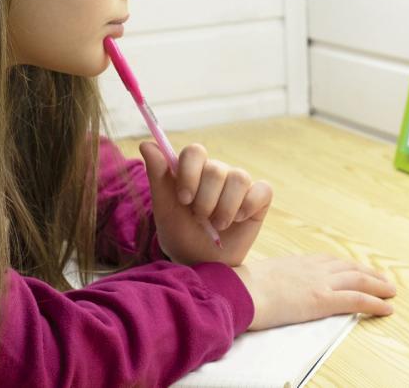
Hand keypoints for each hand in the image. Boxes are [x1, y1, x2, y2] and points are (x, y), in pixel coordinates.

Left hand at [139, 141, 272, 266]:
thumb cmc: (182, 235)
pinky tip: (238, 219)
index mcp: (193, 171)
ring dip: (225, 208)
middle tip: (200, 219)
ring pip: (239, 178)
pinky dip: (249, 206)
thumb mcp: (165, 209)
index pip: (195, 151)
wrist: (203, 263)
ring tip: (217, 225)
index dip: (190, 173)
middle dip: (205, 201)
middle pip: (216, 169)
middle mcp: (217, 173)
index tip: (183, 199)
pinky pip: (262, 190)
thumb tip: (146, 144)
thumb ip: (157, 176)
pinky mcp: (259, 198)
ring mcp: (238, 185)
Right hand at [231, 254, 395, 330]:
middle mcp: (311, 268)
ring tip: (390, 290)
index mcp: (296, 262)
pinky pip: (356, 300)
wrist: (240, 291)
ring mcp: (318, 282)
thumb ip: (271, 278)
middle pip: (347, 267)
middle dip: (367, 272)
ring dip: (377, 285)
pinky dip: (374, 303)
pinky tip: (386, 307)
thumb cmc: (242, 287)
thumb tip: (266, 285)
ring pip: (357, 280)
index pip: (328, 260)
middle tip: (382, 278)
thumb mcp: (260, 275)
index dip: (345, 265)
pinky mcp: (321, 300)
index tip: (355, 267)